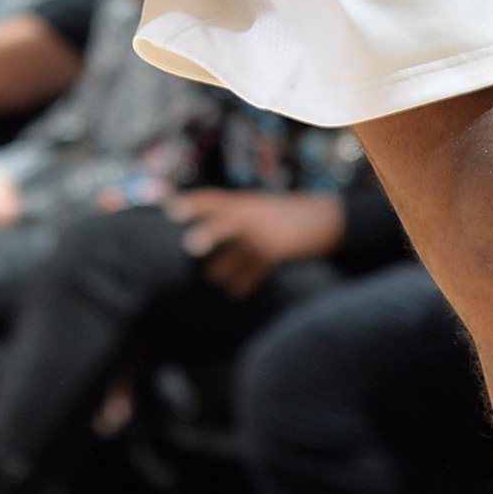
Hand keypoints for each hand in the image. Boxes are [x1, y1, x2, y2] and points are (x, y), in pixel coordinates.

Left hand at [161, 186, 345, 297]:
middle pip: (225, 223)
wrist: (323, 218)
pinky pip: (254, 273)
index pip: (212, 199)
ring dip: (222, 270)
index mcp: (244, 202)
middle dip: (208, 233)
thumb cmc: (283, 214)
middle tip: (189, 246)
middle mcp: (252, 217)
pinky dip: (242, 284)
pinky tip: (233, 293)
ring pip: (237, 255)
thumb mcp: (258, 207)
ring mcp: (265, 235)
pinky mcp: (277, 253)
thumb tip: (200, 237)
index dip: (191, 203)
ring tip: (212, 278)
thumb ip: (233, 217)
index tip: (168, 208)